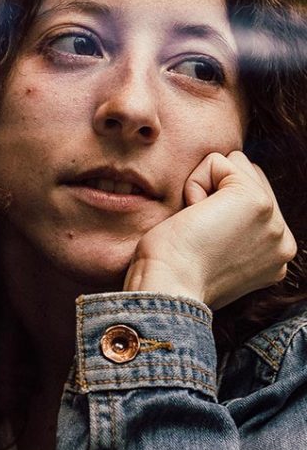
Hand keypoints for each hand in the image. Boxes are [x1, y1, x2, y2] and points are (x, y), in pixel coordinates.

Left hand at [123, 151, 296, 308]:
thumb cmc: (174, 275)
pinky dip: (194, 183)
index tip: (204, 245)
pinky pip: (216, 161)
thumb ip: (233, 234)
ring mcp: (273, 219)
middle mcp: (282, 239)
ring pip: (233, 164)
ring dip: (204, 189)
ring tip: (197, 226)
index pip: (253, 198)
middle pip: (248, 176)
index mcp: (276, 256)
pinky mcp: (254, 199)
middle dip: (215, 193)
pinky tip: (192, 215)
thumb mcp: (216, 258)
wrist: (168, 288)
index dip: (218, 207)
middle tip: (199, 235)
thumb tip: (220, 208)